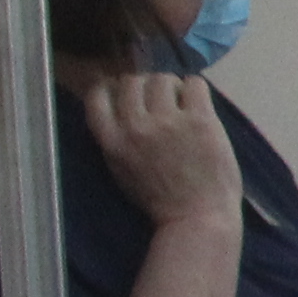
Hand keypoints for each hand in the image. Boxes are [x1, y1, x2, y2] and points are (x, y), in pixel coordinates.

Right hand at [78, 71, 244, 228]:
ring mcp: (168, 122)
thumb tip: (117, 106)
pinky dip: (195, 88)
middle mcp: (136, 126)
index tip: (125, 91)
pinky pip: (194, 84)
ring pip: (162, 79)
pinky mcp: (200, 120)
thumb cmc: (161, 200)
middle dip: (145, 85)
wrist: (197, 218)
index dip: (112, 87)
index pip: (97, 95)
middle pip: (132, 81)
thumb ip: (116, 139)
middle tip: (161, 99)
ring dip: (172, 86)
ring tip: (181, 103)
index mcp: (112, 141)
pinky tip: (199, 104)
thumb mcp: (122, 170)